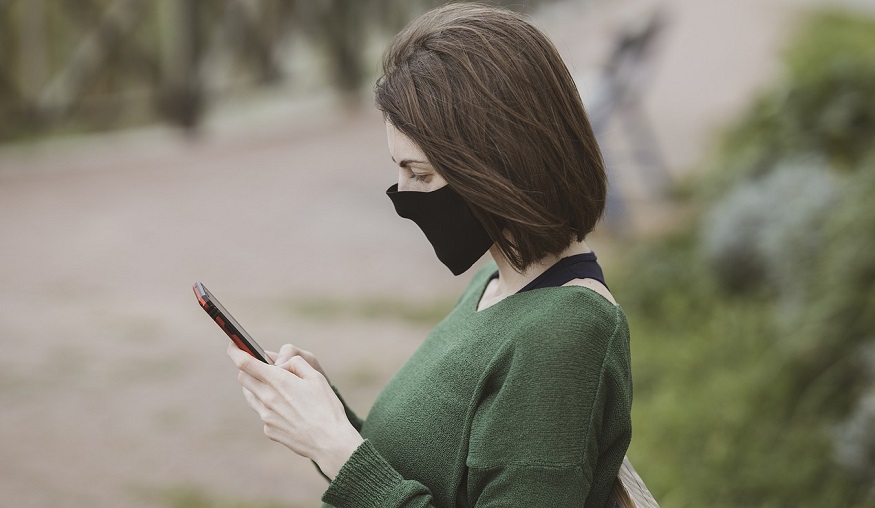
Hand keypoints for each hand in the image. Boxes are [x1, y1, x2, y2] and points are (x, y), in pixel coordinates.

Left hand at [227, 343, 362, 478]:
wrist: (329, 442)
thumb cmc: (326, 407)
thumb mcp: (316, 377)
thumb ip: (296, 364)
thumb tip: (281, 365)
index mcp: (278, 382)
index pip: (245, 362)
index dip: (235, 350)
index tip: (232, 343)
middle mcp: (267, 398)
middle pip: (243, 378)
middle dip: (247, 369)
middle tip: (261, 367)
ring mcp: (266, 416)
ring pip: (250, 396)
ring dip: (256, 387)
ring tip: (276, 387)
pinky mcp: (269, 430)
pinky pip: (262, 413)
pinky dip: (269, 406)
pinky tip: (287, 410)